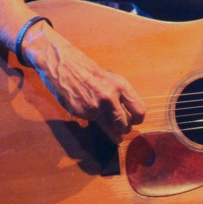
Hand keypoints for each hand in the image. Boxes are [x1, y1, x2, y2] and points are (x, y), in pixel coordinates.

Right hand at [24, 22, 145, 142]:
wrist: (64, 66)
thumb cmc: (90, 72)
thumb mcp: (111, 79)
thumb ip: (121, 95)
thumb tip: (130, 114)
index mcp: (121, 86)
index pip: (139, 110)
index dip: (138, 119)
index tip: (135, 121)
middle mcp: (110, 97)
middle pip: (125, 124)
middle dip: (125, 129)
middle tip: (124, 130)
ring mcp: (94, 107)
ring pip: (111, 128)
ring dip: (114, 134)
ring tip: (117, 137)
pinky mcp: (81, 113)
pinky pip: (94, 123)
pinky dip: (95, 121)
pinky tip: (91, 113)